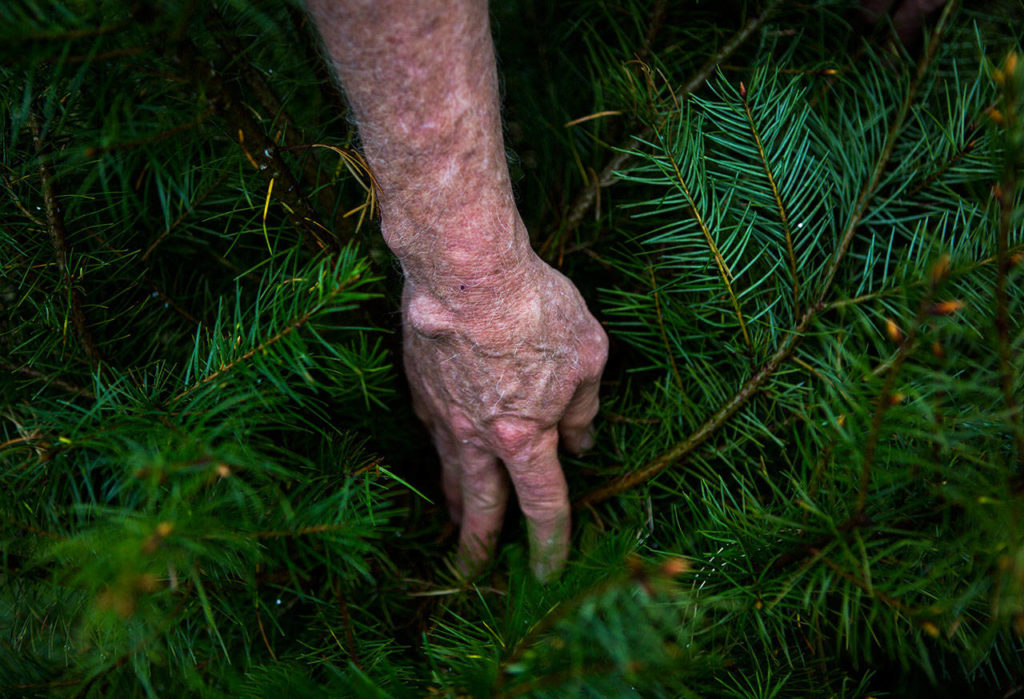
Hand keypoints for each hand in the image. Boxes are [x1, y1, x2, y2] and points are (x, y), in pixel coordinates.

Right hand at [402, 246, 607, 580]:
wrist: (463, 267)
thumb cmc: (534, 305)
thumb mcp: (585, 355)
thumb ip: (584, 407)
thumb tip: (581, 439)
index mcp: (525, 436)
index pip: (542, 504)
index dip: (549, 542)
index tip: (549, 569)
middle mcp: (478, 436)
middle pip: (481, 506)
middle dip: (480, 547)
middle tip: (473, 575)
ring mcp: (443, 413)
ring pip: (450, 473)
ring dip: (456, 505)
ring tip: (456, 524)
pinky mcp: (420, 386)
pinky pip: (432, 431)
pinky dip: (441, 451)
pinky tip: (443, 448)